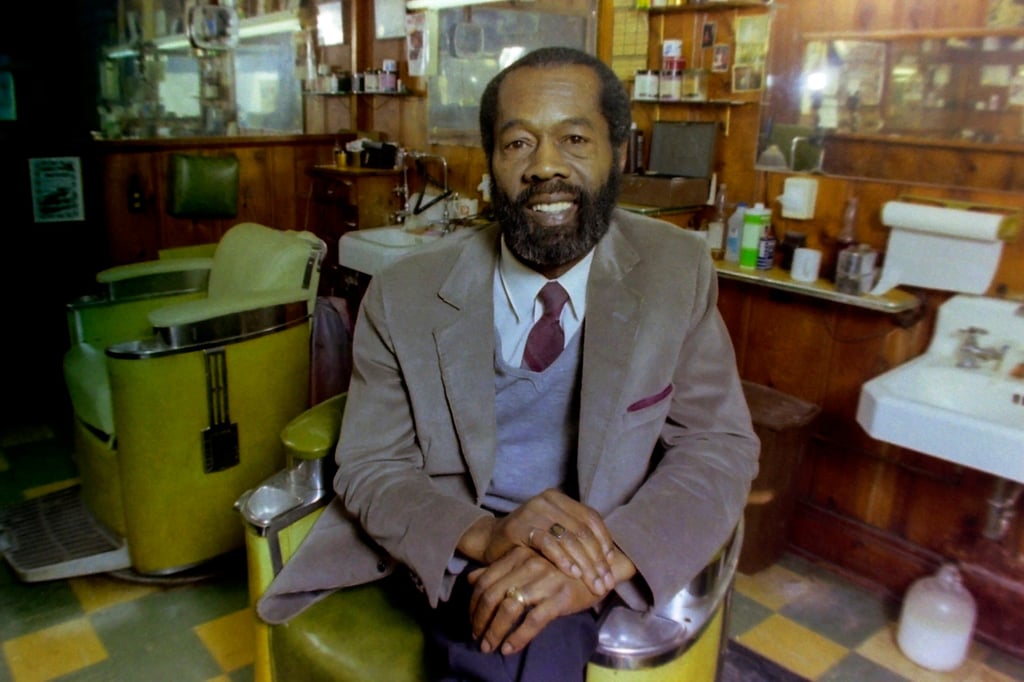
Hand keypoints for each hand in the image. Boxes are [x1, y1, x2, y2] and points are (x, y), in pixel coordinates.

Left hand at [467, 546, 601, 655]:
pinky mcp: (562, 596)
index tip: (472, 621)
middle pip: (492, 595)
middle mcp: (529, 564)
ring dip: (495, 631)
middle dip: (480, 620)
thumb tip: (471, 579)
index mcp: (519, 555)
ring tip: (490, 646)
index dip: (473, 604)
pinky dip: (518, 637)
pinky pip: (533, 620)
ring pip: (509, 608)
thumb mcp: (529, 563)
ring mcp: (545, 580)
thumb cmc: (562, 567)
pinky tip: (509, 648)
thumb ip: (500, 569)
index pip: (485, 580)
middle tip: (477, 638)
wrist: (602, 567)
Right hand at [484, 490, 615, 595]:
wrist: (492, 541)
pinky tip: (572, 574)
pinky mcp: (520, 526)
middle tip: (605, 583)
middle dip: (597, 560)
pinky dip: (563, 560)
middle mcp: (548, 500)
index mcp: (559, 499)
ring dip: (584, 564)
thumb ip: (577, 538)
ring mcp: (533, 511)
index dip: (605, 542)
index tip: (611, 566)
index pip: (591, 518)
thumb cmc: (529, 542)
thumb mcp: (555, 534)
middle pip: (582, 531)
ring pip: (568, 538)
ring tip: (593, 583)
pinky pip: (548, 544)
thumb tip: (612, 559)